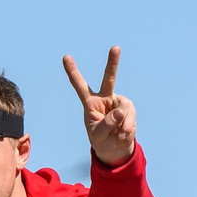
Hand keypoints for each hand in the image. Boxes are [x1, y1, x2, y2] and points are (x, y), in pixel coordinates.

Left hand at [61, 46, 136, 167]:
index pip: (80, 85)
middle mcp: (105, 98)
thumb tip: (120, 112)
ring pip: (124, 106)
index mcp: (90, 102)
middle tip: (116, 48)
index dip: (73, 72)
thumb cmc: (101, 140)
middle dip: (113, 63)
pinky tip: (123, 134)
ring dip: (123, 122)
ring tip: (119, 134)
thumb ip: (106, 124)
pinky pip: (131, 115)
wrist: (115, 149)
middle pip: (109, 78)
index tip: (65, 57)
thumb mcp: (98, 135)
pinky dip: (128, 127)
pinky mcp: (129, 109)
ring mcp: (119, 102)